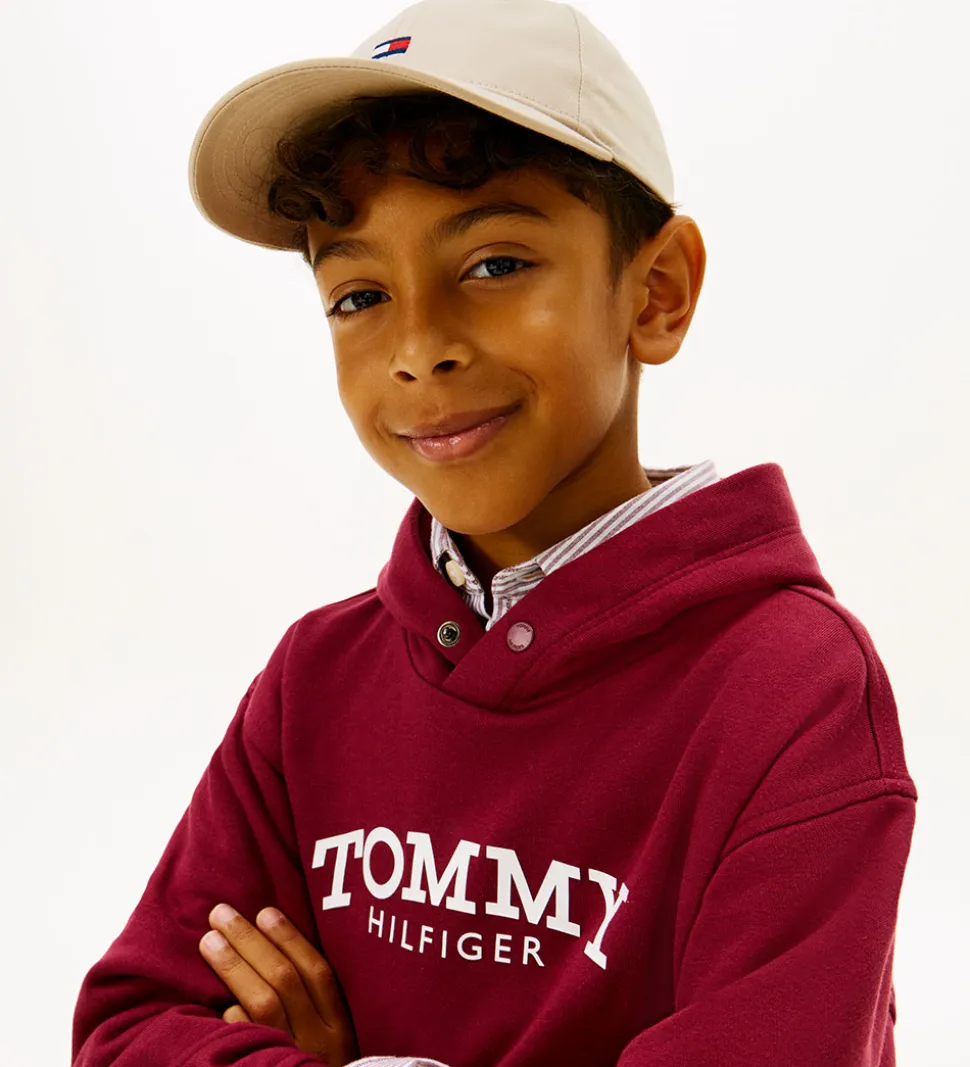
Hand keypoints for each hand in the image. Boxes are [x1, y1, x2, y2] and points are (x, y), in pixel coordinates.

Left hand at [199, 902, 358, 1066]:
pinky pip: (248, 1046)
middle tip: (220, 913)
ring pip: (263, 1004)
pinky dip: (235, 1021)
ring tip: (208, 941)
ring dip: (233, 967)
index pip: (318, 972)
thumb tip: (278, 955)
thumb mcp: (334, 1041)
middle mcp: (320, 1042)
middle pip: (284, 980)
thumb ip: (316, 1007)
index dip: (291, 938)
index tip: (265, 911)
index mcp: (341, 1027)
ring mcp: (294, 1059)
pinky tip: (219, 1005)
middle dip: (251, 942)